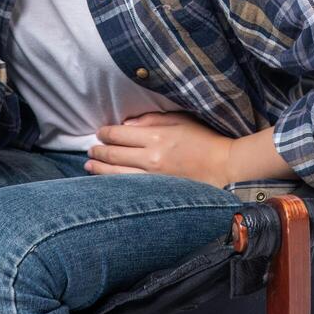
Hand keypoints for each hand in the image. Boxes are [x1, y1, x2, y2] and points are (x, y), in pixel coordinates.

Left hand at [84, 110, 234, 188]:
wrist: (225, 167)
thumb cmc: (204, 139)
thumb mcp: (179, 120)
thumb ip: (151, 120)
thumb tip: (126, 124)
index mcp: (155, 137)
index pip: (119, 134)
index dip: (105, 133)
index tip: (99, 132)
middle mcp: (151, 158)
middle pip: (114, 154)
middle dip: (98, 151)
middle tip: (90, 149)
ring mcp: (153, 179)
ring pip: (116, 175)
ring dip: (98, 169)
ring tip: (89, 165)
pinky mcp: (158, 193)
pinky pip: (129, 189)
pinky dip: (113, 185)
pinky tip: (105, 183)